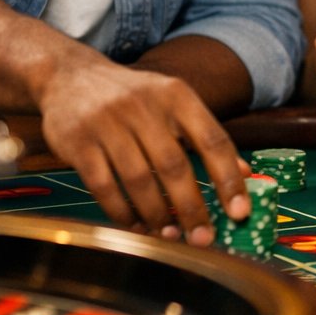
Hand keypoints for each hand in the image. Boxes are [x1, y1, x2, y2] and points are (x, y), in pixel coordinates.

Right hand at [34, 58, 247, 245]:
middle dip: (192, 208)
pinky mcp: (77, 141)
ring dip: (156, 214)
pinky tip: (135, 225)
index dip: (228, 179)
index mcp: (177, 95)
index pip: (212, 139)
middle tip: (202, 238)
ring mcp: (108, 122)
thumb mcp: (174, 103)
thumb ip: (205, 135)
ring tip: (169, 236)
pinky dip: (121, 211)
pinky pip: (103, 185)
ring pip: (138, 179)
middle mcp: (144, 105)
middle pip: (174, 165)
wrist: (71, 76)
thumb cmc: (134, 97)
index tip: (240, 213)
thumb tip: (244, 172)